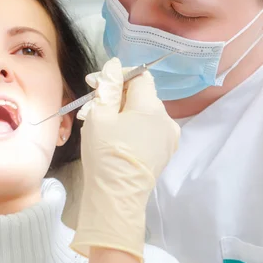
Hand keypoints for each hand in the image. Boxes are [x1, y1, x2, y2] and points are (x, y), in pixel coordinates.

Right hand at [71, 58, 179, 262]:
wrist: (117, 197)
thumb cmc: (105, 154)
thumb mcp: (99, 116)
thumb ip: (107, 87)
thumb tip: (114, 65)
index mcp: (151, 106)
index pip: (140, 76)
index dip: (118, 75)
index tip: (96, 84)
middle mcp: (167, 118)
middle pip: (142, 95)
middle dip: (118, 95)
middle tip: (93, 105)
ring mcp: (169, 137)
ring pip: (145, 112)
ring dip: (125, 111)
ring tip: (102, 124)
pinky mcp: (165, 151)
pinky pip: (150, 129)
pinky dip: (134, 127)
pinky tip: (117, 138)